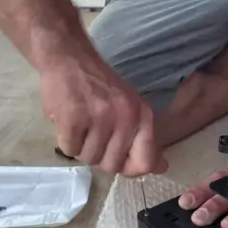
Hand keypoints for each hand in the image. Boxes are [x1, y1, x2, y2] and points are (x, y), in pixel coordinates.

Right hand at [40, 55, 167, 175]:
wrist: (69, 58)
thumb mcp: (130, 108)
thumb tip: (161, 168)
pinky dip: (66, 140)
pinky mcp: (74, 118)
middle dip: (99, 156)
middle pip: (111, 166)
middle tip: (93, 136)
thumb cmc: (100, 86)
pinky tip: (68, 121)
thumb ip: (144, 139)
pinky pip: (69, 149)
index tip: (119, 161)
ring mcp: (99, 117)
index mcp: (142, 116)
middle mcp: (125, 117)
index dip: (130, 169)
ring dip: (81, 147)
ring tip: (80, 126)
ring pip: (89, 159)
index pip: (145, 162)